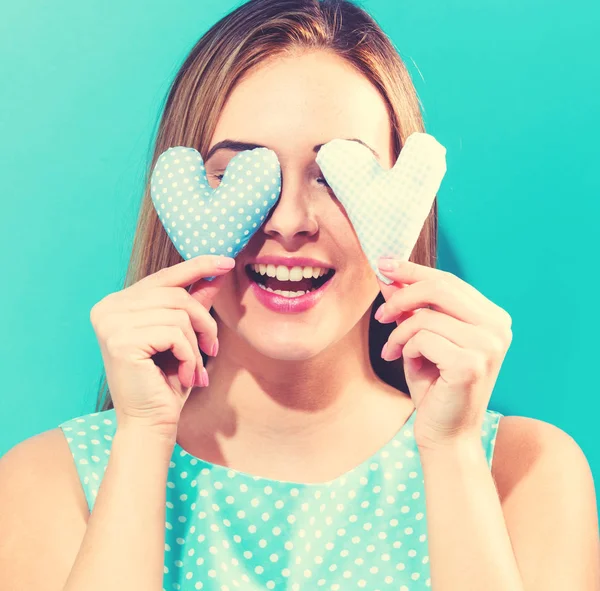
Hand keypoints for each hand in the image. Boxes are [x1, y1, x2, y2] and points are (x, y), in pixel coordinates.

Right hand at [89, 254, 234, 435]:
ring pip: (179, 314)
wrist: (151, 424)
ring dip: (197, 344)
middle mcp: (108, 308)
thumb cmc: (167, 381)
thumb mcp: (184, 336)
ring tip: (196, 367)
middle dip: (203, 323)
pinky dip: (190, 355)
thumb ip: (193, 303)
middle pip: (176, 295)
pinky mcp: (120, 341)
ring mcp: (110, 323)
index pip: (164, 277)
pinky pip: (175, 333)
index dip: (198, 267)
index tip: (227, 261)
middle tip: (212, 350)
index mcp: (118, 303)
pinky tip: (185, 375)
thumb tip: (214, 273)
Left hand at [375, 257, 512, 451]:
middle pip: (439, 289)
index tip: (383, 264)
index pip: (448, 281)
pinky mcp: (471, 363)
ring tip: (393, 352)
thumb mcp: (421, 338)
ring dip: (399, 334)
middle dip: (401, 295)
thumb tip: (388, 274)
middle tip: (380, 314)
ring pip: (425, 317)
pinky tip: (407, 365)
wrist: (445, 433)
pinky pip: (422, 339)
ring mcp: (489, 346)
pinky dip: (405, 349)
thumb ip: (411, 306)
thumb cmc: (434, 385)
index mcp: (492, 318)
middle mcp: (498, 328)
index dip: (412, 270)